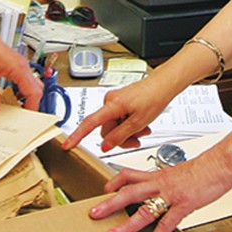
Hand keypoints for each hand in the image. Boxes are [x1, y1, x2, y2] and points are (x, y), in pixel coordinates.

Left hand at [0, 10, 42, 115]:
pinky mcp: (15, 64)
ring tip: (18, 107)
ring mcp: (20, 64)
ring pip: (33, 84)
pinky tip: (12, 95)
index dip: (32, 106)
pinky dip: (22, 90)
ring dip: (28, 96)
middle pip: (38, 88)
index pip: (34, 92)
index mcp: (19, 68)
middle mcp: (23, 66)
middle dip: (33, 103)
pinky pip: (25, 79)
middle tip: (24, 115)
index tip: (28, 117)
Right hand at [60, 76, 174, 152]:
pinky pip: (119, 120)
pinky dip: (129, 125)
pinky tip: (141, 125)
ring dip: (128, 133)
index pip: (90, 123)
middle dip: (121, 138)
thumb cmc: (154, 97)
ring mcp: (115, 102)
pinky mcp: (121, 103)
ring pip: (115, 127)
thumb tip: (105, 145)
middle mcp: (110, 101)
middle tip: (136, 140)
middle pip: (106, 130)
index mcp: (112, 105)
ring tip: (143, 130)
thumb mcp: (138, 122)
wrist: (164, 85)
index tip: (67, 144)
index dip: (77, 135)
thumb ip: (120, 135)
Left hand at [88, 153, 231, 231]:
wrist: (221, 164)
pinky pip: (166, 223)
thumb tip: (159, 186)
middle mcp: (160, 184)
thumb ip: (165, 180)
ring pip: (144, 209)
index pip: (130, 174)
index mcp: (158, 175)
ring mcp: (171, 195)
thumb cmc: (203, 169)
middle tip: (93, 213)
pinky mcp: (183, 205)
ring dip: (126, 224)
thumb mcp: (178, 171)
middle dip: (109, 203)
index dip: (114, 181)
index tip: (104, 188)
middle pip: (129, 192)